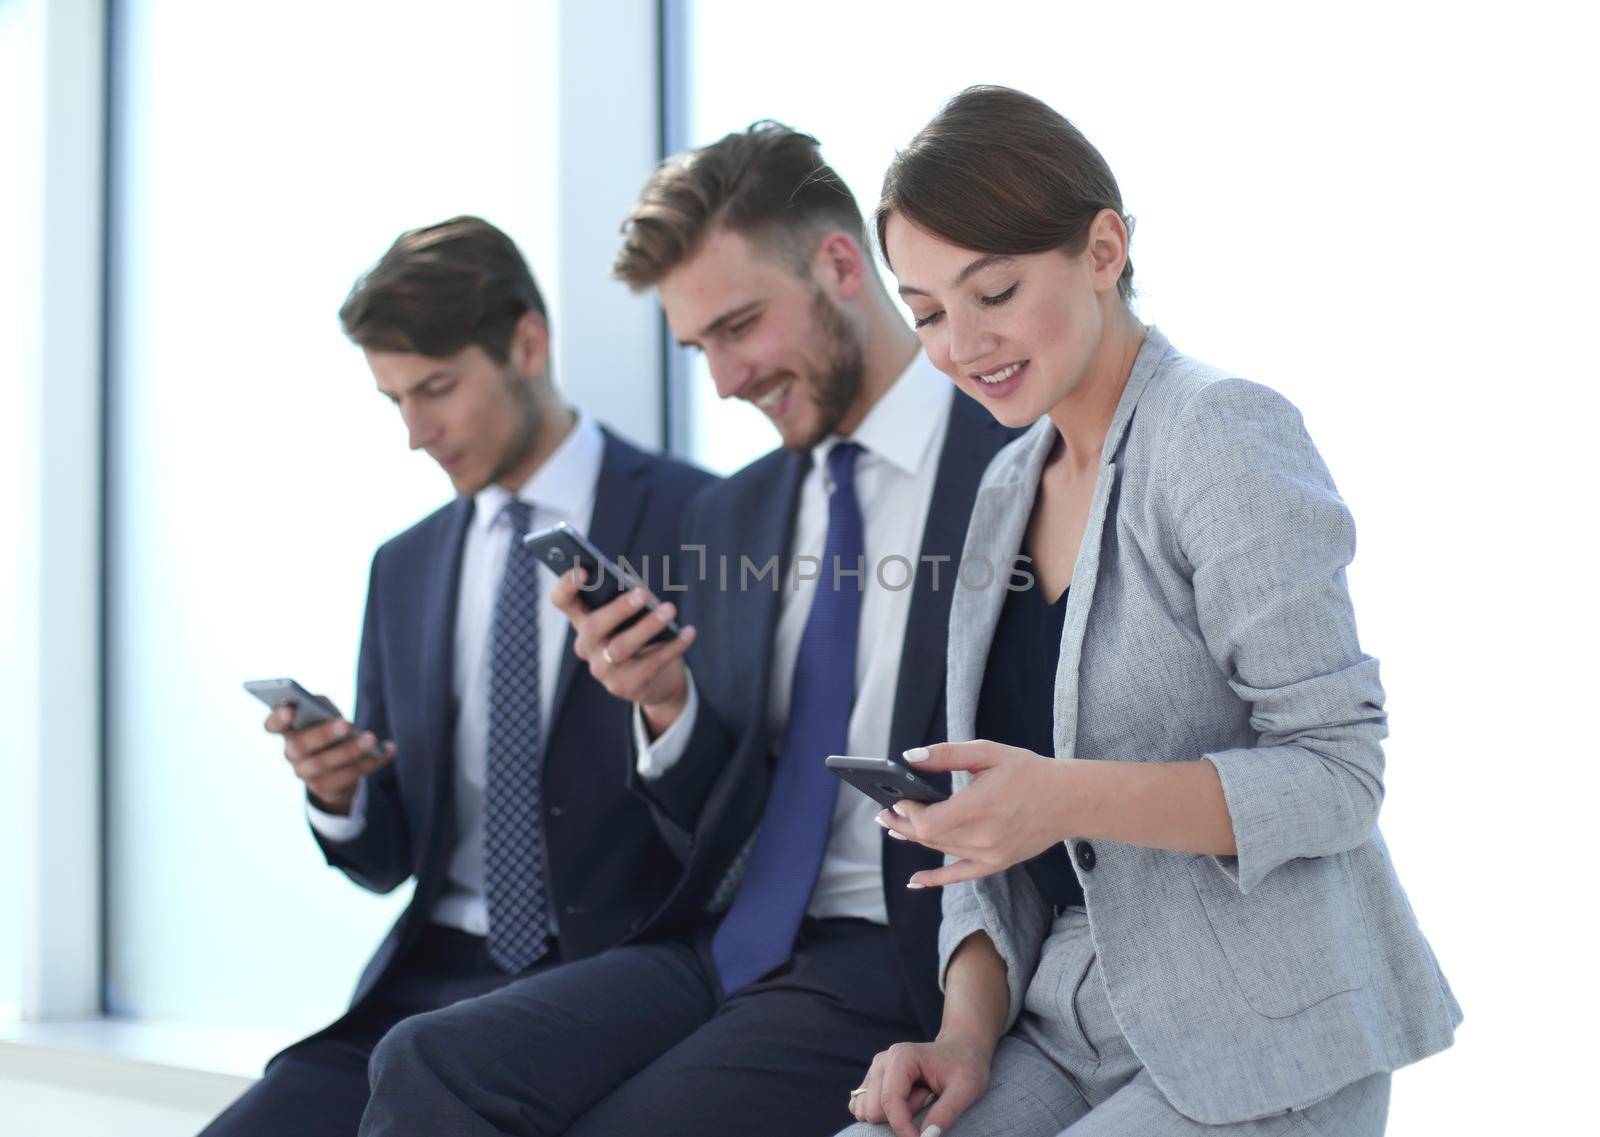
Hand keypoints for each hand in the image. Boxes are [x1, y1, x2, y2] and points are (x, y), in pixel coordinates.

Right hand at [266, 700, 394, 814]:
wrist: (337, 769)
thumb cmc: (329, 731)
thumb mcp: (324, 715)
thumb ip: (320, 705)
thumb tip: (320, 702)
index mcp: (288, 730)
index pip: (272, 725)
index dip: (277, 718)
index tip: (289, 710)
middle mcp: (291, 753)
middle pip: (300, 746)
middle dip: (323, 734)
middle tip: (346, 724)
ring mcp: (305, 774)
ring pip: (323, 765)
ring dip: (350, 751)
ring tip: (371, 739)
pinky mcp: (324, 788)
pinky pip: (347, 777)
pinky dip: (371, 762)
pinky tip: (389, 750)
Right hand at [549, 567, 694, 735]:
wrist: (658, 681)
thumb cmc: (644, 634)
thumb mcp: (636, 612)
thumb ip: (632, 595)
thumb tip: (636, 588)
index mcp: (584, 620)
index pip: (562, 601)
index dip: (566, 585)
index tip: (583, 570)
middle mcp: (587, 646)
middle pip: (593, 627)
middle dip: (617, 609)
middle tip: (641, 594)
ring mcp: (602, 669)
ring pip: (620, 648)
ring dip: (647, 627)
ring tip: (670, 609)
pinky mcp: (623, 687)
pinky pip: (649, 665)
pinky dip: (672, 646)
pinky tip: (688, 632)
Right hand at [847, 1034, 992, 1136]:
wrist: (961, 1050)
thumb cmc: (965, 1067)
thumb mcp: (965, 1090)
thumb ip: (945, 1114)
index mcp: (901, 1057)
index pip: (890, 1102)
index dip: (903, 1128)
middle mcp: (882, 1061)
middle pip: (875, 1110)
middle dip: (902, 1117)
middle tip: (927, 1101)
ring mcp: (875, 1071)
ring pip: (868, 1111)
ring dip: (894, 1115)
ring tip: (919, 1099)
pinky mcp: (873, 1082)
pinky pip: (864, 1109)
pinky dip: (885, 1114)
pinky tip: (907, 1102)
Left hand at [877, 741, 1078, 887]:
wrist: (1068, 800)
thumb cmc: (1029, 772)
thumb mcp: (988, 753)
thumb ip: (947, 754)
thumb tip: (911, 756)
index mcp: (978, 807)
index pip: (927, 822)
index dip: (907, 812)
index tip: (897, 798)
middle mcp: (982, 837)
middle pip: (928, 838)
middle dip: (902, 824)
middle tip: (883, 814)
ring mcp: (989, 855)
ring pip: (940, 851)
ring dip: (915, 840)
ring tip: (895, 828)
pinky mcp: (996, 863)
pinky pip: (959, 876)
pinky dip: (935, 879)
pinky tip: (915, 880)